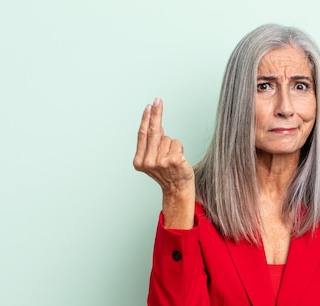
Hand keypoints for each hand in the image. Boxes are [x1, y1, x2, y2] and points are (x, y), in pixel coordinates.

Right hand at [134, 98, 194, 228]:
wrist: (178, 190)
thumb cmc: (168, 173)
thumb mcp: (154, 159)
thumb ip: (152, 144)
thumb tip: (154, 121)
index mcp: (140, 161)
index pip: (143, 134)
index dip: (146, 119)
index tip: (149, 106)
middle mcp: (148, 162)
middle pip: (153, 131)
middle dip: (156, 114)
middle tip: (158, 100)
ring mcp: (160, 162)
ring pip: (168, 139)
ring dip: (173, 145)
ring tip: (173, 158)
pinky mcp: (173, 161)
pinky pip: (177, 144)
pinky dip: (180, 149)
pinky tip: (179, 160)